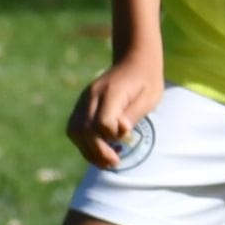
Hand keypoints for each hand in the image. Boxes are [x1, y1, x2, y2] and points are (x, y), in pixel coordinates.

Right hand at [67, 51, 162, 170]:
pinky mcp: (82, 105)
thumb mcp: (150, 98)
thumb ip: (134, 114)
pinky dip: (83, 143)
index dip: (112, 135)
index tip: (126, 137)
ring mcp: (84, 100)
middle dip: (98, 151)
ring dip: (87, 150)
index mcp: (111, 92)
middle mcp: (92, 95)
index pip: (102, 122)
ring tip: (104, 162)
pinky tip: (97, 151)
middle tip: (114, 163)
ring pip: (75, 130)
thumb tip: (121, 132)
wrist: (133, 61)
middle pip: (85, 129)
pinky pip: (74, 128)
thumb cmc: (146, 82)